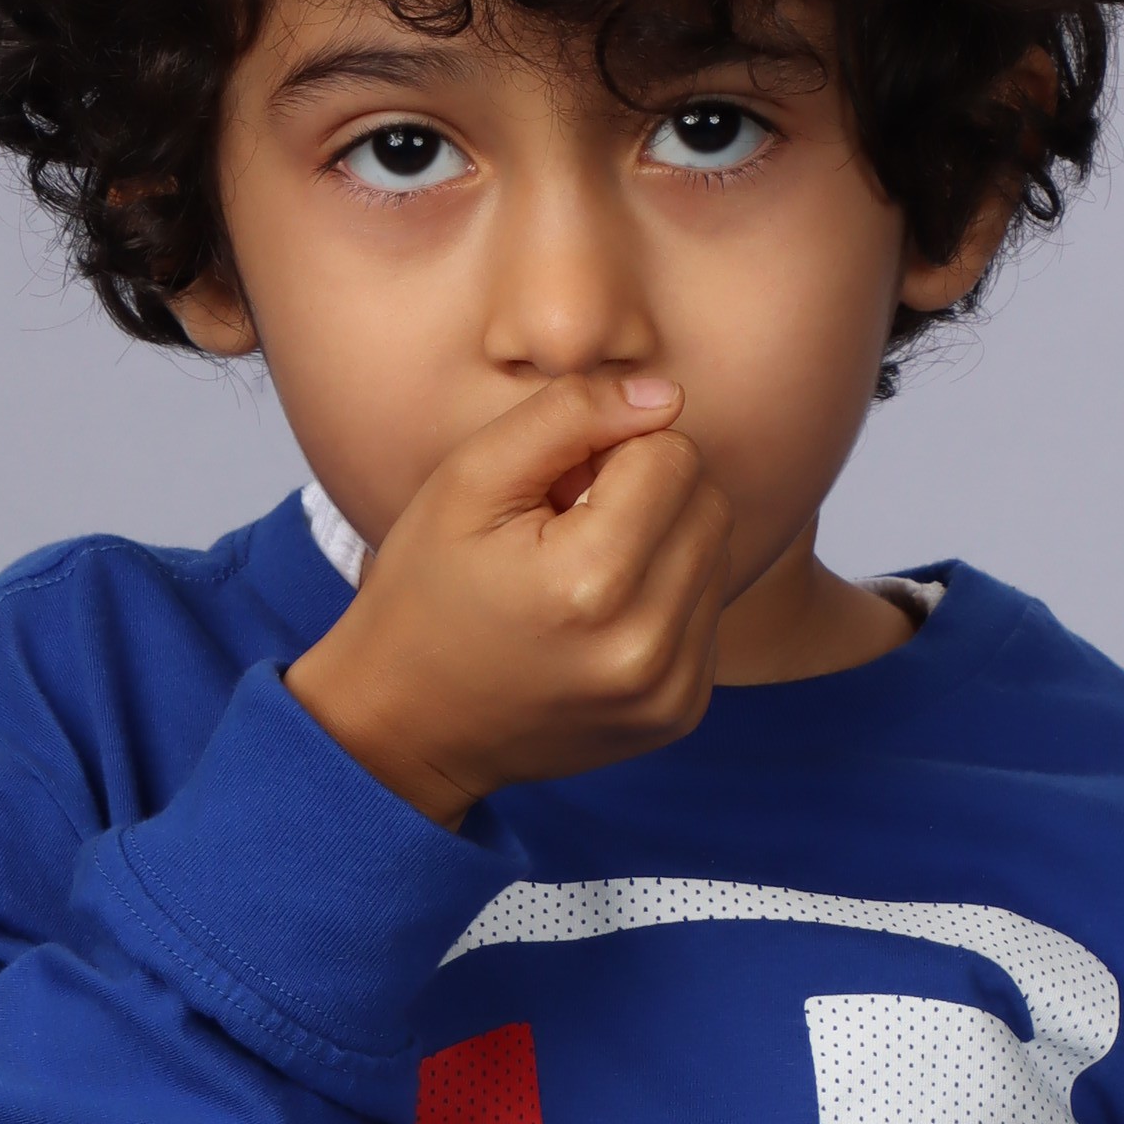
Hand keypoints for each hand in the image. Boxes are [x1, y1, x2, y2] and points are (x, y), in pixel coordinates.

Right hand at [284, 371, 731, 825]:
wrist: (407, 725)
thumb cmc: (426, 591)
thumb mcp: (469, 479)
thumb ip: (568, 415)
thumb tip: (664, 397)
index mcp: (590, 581)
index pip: (673, 455)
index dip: (612, 452)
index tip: (556, 490)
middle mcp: (645, 646)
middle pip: (708, 502)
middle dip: (647, 493)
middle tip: (566, 527)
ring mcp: (670, 691)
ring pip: (716, 554)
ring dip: (660, 544)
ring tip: (578, 575)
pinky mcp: (681, 713)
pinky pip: (707, 613)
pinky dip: (664, 598)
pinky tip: (597, 619)